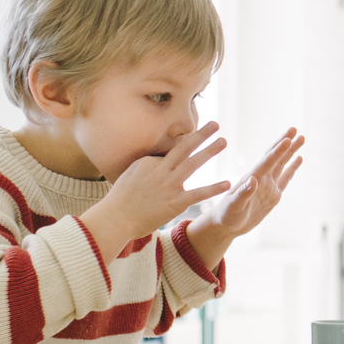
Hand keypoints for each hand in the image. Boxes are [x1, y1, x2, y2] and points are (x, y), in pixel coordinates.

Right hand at [82, 123, 230, 255]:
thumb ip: (148, 167)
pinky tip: (227, 183)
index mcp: (149, 163)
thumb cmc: (121, 200)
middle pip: (183, 148)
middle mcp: (160, 171)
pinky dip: (213, 188)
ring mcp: (168, 186)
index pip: (170, 152)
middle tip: (216, 124)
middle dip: (200, 135)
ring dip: (209, 151)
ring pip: (192, 164)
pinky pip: (197, 194)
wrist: (115, 219)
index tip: (198, 135)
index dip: (185, 143)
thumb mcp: (132, 175)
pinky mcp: (174, 203)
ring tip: (224, 141)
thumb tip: (159, 161)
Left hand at [187, 129, 304, 269]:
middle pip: (275, 157)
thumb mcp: (233, 206)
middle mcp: (261, 178)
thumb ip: (243, 194)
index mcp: (251, 179)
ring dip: (291, 151)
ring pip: (282, 164)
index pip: (267, 162)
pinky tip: (299, 159)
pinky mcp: (273, 195)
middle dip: (284, 143)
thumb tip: (254, 180)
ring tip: (301, 138)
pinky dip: (292, 168)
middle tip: (294, 129)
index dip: (278, 151)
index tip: (288, 139)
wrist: (226, 225)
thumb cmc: (226, 216)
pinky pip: (285, 178)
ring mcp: (268, 185)